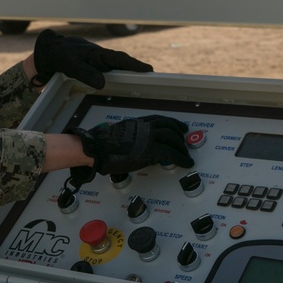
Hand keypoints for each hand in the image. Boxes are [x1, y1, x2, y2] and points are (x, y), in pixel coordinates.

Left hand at [32, 29, 151, 88]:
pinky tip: (122, 91)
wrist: (50, 51)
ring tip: (142, 88)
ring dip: (129, 77)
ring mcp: (99, 65)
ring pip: (117, 70)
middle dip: (137, 71)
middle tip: (153, 80)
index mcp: (98, 55)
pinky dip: (117, 81)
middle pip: (123, 65)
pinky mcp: (95, 71)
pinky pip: (109, 76)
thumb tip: (102, 83)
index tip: (148, 70)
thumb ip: (84, 72)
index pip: (119, 59)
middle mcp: (102, 59)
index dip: (134, 65)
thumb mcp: (69, 64)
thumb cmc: (60, 55)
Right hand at [66, 115, 192, 182]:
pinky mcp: (151, 149)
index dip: (173, 123)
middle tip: (184, 143)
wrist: (97, 148)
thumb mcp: (120, 134)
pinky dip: (181, 158)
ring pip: (173, 138)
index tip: (179, 127)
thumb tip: (138, 144)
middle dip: (179, 135)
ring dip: (181, 147)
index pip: (160, 119)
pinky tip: (186, 163)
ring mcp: (148, 137)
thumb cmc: (101, 144)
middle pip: (169, 127)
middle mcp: (145, 126)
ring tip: (185, 155)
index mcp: (138, 122)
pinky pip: (171, 153)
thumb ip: (131, 136)